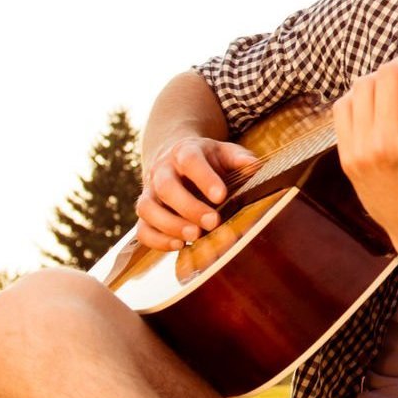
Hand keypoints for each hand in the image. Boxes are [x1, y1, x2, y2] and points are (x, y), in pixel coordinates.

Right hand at [136, 135, 260, 250]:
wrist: (173, 158)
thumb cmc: (205, 160)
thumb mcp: (223, 152)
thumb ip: (239, 158)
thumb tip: (255, 167)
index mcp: (184, 152)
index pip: (190, 161)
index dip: (205, 178)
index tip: (222, 196)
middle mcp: (162, 171)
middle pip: (166, 187)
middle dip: (189, 207)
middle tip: (212, 222)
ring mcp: (149, 192)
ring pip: (148, 208)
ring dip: (170, 225)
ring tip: (194, 237)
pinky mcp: (145, 214)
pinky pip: (142, 229)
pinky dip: (157, 240)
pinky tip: (179, 246)